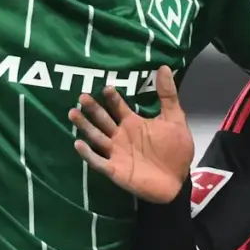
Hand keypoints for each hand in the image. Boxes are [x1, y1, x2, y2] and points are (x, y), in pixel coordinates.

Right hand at [69, 66, 194, 203]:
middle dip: (92, 108)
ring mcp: (116, 152)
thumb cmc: (175, 151)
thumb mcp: (174, 120)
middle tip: (82, 96)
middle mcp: (121, 135)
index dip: (112, 97)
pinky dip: (88, 154)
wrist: (177, 182)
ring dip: (84, 126)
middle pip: (102, 119)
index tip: (106, 87)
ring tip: (73, 113)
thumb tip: (163, 67)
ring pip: (96, 137)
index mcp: (133, 123)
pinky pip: (98, 161)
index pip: (118, 107)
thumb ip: (168, 96)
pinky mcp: (115, 169)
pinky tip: (78, 143)